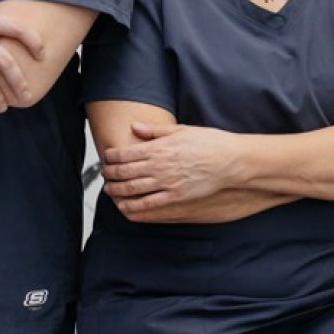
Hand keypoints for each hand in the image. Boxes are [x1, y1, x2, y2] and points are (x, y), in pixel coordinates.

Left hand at [102, 122, 240, 215]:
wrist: (231, 160)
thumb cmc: (209, 143)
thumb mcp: (181, 130)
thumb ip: (154, 130)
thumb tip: (134, 126)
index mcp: (159, 148)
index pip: (125, 153)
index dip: (111, 157)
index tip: (106, 157)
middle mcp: (160, 166)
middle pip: (125, 172)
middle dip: (109, 173)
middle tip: (103, 174)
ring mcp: (167, 182)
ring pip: (132, 189)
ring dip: (116, 190)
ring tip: (109, 189)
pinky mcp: (175, 196)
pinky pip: (149, 204)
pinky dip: (133, 206)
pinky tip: (124, 206)